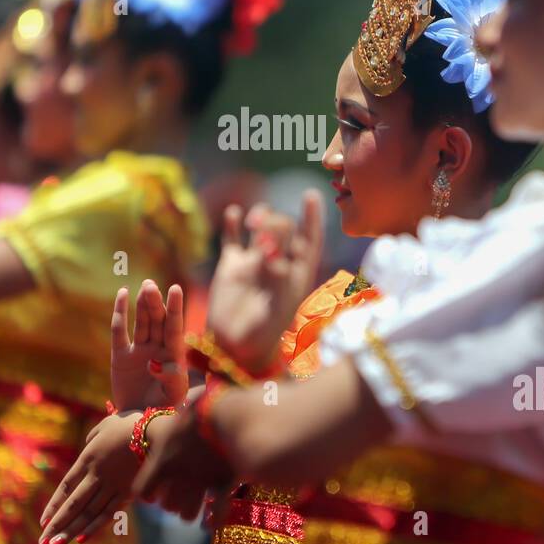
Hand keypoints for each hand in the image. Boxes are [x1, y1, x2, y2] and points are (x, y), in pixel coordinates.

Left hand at [37, 411, 141, 543]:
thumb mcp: (104, 426)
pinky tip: (81, 538)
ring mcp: (113, 485)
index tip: (43, 521)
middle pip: (74, 504)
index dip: (54, 506)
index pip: (66, 487)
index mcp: (88, 458)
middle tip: (43, 543)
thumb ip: (92, 438)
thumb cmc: (129, 423)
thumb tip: (88, 444)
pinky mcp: (129, 491)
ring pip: (89, 513)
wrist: (155, 430)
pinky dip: (94, 526)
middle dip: (57, 525)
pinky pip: (109, 512)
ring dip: (71, 530)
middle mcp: (97, 475)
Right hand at [109, 280, 188, 409]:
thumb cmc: (165, 411)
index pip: (174, 328)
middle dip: (155, 303)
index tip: (176, 288)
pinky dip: (120, 313)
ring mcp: (139, 351)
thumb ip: (171, 380)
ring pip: (141, 323)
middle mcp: (158, 349)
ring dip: (142, 305)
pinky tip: (122, 294)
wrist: (142, 424)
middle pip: (157, 321)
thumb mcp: (173, 398)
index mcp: (174, 356)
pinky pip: (119, 332)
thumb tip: (159, 365)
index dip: (175, 309)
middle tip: (151, 286)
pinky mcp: (121, 357)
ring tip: (145, 286)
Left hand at [133, 407, 232, 520]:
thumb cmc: (207, 405)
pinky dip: (213, 519)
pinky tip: (210, 520)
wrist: (231, 412)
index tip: (153, 490)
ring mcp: (202, 482)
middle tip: (175, 494)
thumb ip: (182, 407)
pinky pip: (216, 513)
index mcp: (163, 459)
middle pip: (166, 505)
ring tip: (192, 505)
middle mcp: (179, 476)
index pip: (143, 491)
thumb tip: (186, 401)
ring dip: (188, 511)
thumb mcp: (188, 403)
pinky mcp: (224, 484)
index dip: (148, 494)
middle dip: (170, 503)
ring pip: (187, 514)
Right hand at [205, 189, 323, 371]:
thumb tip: (275, 250)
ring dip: (259, 217)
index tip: (310, 194)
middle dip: (276, 225)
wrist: (234, 348)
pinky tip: (235, 214)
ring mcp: (253, 262)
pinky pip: (233, 238)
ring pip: (260, 227)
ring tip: (254, 222)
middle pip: (283, 230)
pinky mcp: (231, 266)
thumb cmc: (263, 333)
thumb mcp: (276, 306)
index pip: (309, 239)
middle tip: (264, 240)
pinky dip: (233, 224)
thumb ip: (278, 278)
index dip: (311, 218)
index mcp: (297, 274)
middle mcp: (277, 263)